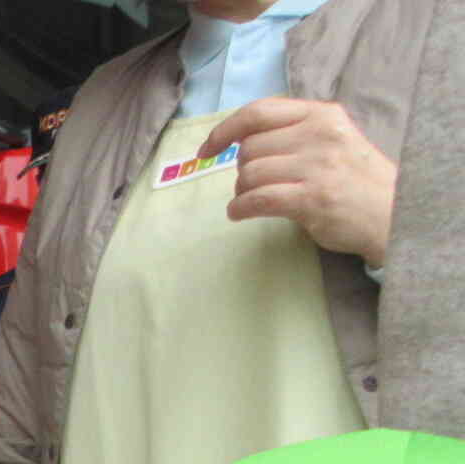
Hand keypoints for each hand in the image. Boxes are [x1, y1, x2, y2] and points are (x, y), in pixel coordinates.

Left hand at [199, 97, 396, 266]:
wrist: (395, 212)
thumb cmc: (356, 179)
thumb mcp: (332, 140)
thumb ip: (295, 133)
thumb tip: (242, 142)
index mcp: (322, 115)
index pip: (258, 112)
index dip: (225, 130)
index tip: (207, 150)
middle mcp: (319, 134)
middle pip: (249, 148)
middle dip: (241, 169)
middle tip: (254, 183)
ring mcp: (317, 166)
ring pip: (250, 174)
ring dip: (242, 191)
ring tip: (254, 199)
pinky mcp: (312, 198)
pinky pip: (256, 200)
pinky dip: (240, 208)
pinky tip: (240, 213)